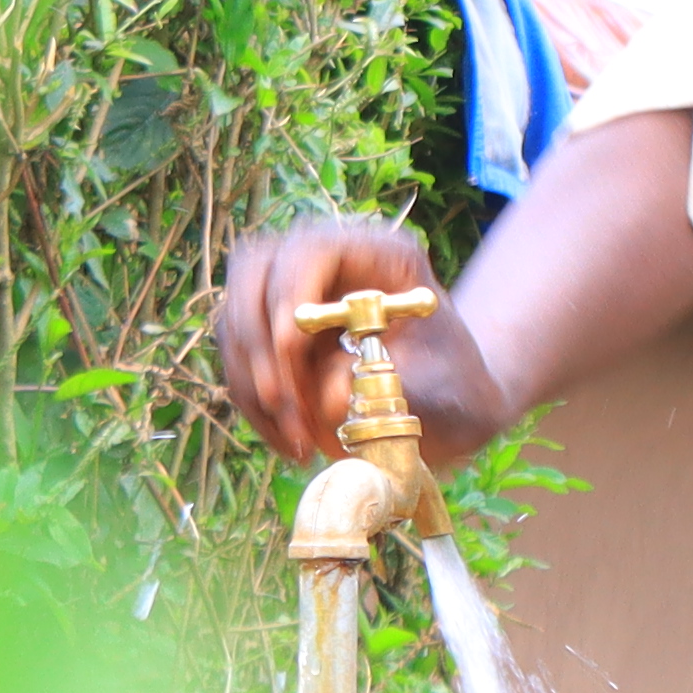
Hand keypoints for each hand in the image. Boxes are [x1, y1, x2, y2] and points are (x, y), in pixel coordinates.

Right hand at [211, 214, 479, 464]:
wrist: (453, 404)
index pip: (310, 250)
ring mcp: (291, 296)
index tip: (289, 351)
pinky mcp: (272, 336)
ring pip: (237, 323)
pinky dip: (257, 407)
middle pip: (254, 275)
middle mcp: (326, 264)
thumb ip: (390, 386)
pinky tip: (289, 442)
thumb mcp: (442, 383)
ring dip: (255, 385)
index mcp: (378, 254)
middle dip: (260, 343)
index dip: (290, 295)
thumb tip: (331, 397)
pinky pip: (240, 365)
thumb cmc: (456, 387)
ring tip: (296, 441)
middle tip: (282, 404)